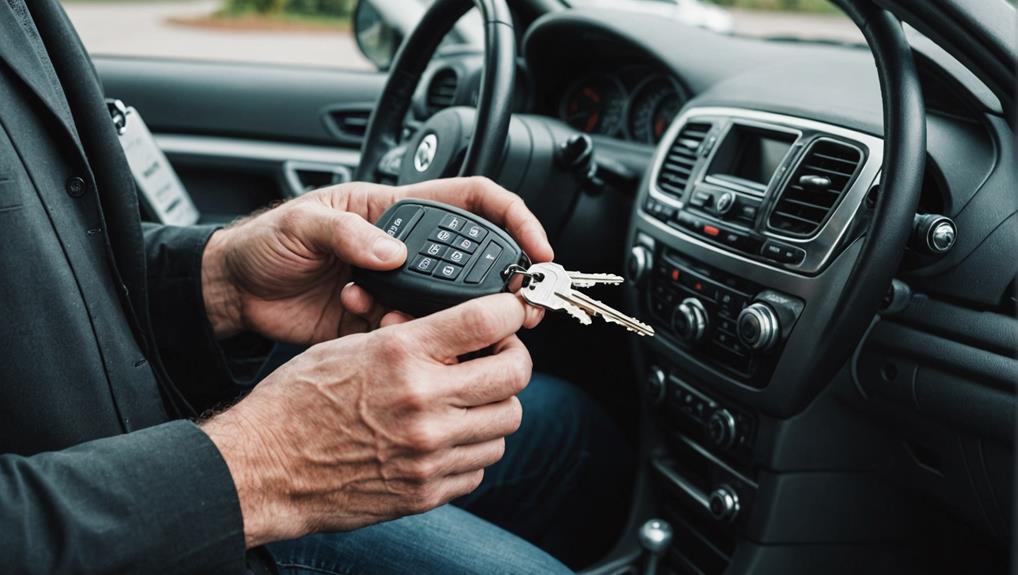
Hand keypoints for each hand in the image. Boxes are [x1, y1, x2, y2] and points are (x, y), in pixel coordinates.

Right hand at [200, 293, 539, 547]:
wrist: (261, 467)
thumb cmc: (297, 400)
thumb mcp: (350, 346)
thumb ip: (411, 338)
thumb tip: (462, 333)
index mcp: (400, 354)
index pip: (487, 320)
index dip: (510, 312)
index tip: (510, 315)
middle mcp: (421, 401)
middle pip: (515, 375)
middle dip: (513, 360)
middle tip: (497, 358)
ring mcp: (428, 451)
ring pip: (506, 423)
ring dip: (492, 409)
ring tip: (464, 403)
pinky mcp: (425, 490)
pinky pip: (480, 465)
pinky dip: (471, 450)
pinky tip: (444, 439)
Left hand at [201, 177, 553, 342]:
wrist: (237, 293)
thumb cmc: (266, 243)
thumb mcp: (302, 224)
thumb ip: (346, 232)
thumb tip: (392, 252)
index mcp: (398, 210)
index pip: (474, 200)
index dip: (515, 218)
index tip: (538, 249)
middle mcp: (408, 250)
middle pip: (477, 260)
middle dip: (505, 283)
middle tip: (520, 310)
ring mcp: (399, 290)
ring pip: (452, 305)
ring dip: (455, 321)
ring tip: (427, 326)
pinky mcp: (383, 326)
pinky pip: (416, 336)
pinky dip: (409, 340)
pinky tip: (371, 327)